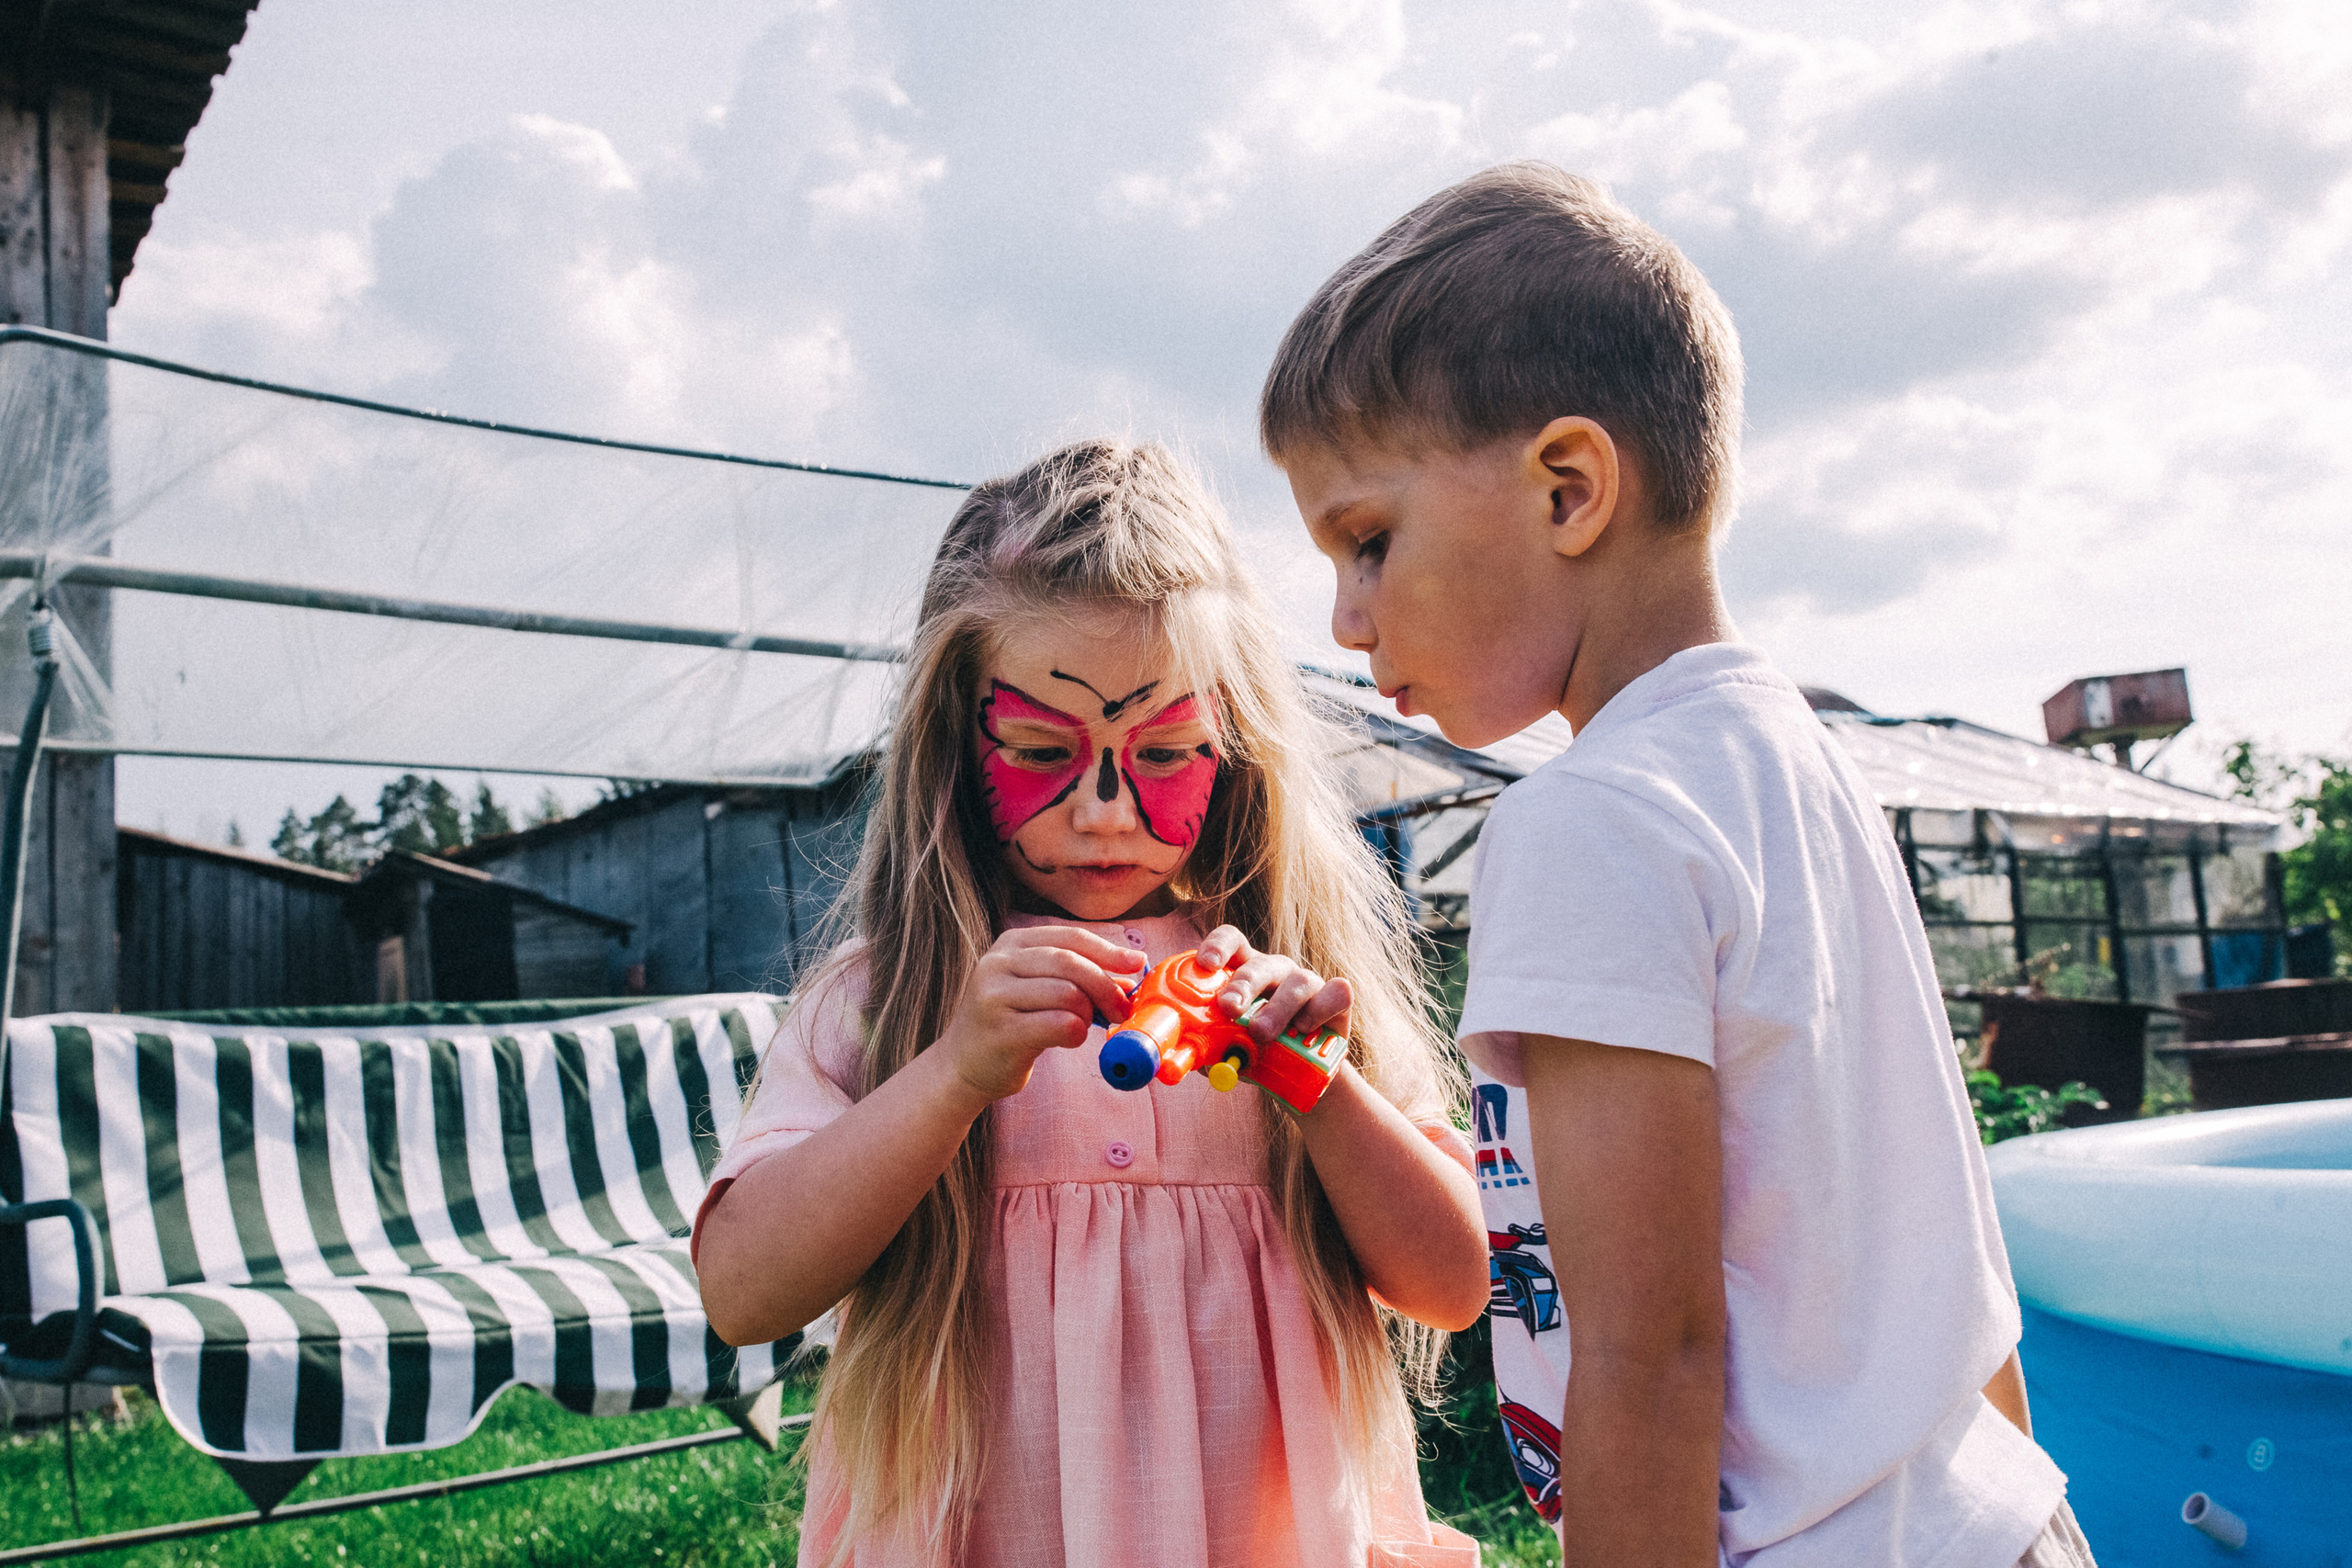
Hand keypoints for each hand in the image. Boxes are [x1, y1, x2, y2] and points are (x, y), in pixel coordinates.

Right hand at [935, 926, 1146, 1104]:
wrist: (961, 1066)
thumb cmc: (1008, 1024)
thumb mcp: (1035, 987)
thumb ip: (1074, 975)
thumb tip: (1129, 974)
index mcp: (1010, 943)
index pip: (1071, 937)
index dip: (1109, 950)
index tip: (1137, 963)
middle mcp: (998, 963)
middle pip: (1071, 963)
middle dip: (1106, 985)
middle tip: (1121, 1009)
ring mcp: (994, 997)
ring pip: (1067, 994)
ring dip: (1088, 1013)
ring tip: (1084, 1025)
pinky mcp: (1000, 1032)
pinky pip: (1059, 1025)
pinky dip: (1076, 1033)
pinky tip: (1070, 1038)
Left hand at [1191, 925, 1351, 1049]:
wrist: (1301, 1077)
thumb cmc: (1256, 1053)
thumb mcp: (1225, 1048)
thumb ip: (1203, 1046)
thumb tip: (1176, 1057)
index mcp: (1243, 972)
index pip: (1231, 942)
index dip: (1217, 947)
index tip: (1206, 964)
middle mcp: (1275, 972)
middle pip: (1259, 964)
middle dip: (1242, 985)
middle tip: (1228, 1007)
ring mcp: (1307, 984)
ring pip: (1297, 981)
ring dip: (1277, 1007)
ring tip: (1261, 1032)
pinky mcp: (1336, 1002)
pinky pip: (1337, 993)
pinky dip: (1322, 1007)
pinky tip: (1307, 1027)